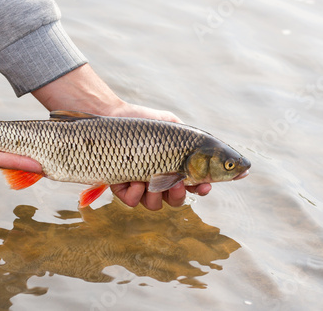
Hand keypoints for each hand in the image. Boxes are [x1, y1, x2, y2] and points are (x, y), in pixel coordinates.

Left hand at [32, 64, 211, 209]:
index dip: (202, 188)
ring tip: (152, 180)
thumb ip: (190, 140)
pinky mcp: (121, 187)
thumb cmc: (144, 122)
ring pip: (155, 204)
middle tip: (179, 183)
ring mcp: (139, 186)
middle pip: (175, 200)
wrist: (113, 117)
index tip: (206, 185)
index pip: (193, 185)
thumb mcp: (172, 125)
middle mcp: (158, 180)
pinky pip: (132, 201)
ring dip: (157, 195)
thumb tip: (208, 152)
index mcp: (174, 168)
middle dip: (179, 195)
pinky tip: (135, 180)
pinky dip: (135, 193)